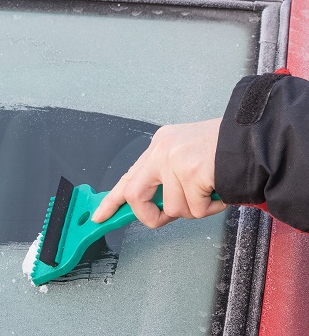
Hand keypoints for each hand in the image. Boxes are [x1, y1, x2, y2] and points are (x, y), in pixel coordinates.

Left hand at [91, 118, 226, 227]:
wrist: (256, 138)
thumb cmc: (226, 149)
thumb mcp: (187, 155)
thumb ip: (167, 178)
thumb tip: (154, 208)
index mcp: (160, 145)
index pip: (128, 176)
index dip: (112, 200)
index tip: (100, 215)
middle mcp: (162, 150)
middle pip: (135, 195)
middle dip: (148, 215)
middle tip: (162, 218)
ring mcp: (175, 160)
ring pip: (172, 208)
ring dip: (195, 209)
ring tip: (210, 192)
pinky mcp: (192, 172)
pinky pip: (196, 209)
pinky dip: (211, 208)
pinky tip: (219, 192)